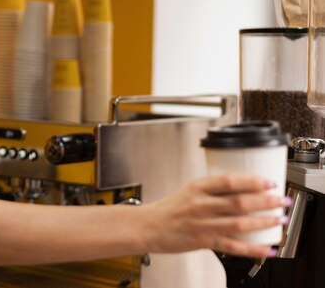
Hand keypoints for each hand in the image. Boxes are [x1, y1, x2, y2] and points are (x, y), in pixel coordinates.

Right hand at [141, 173, 287, 257]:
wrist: (148, 226)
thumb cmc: (168, 209)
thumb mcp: (189, 191)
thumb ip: (213, 190)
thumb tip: (242, 188)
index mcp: (197, 187)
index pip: (229, 181)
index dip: (252, 181)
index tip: (269, 182)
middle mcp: (201, 205)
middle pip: (239, 201)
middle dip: (266, 201)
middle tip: (282, 200)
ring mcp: (203, 224)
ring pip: (239, 223)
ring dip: (264, 221)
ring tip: (279, 219)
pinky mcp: (204, 242)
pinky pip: (233, 246)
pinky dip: (252, 249)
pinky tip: (266, 249)